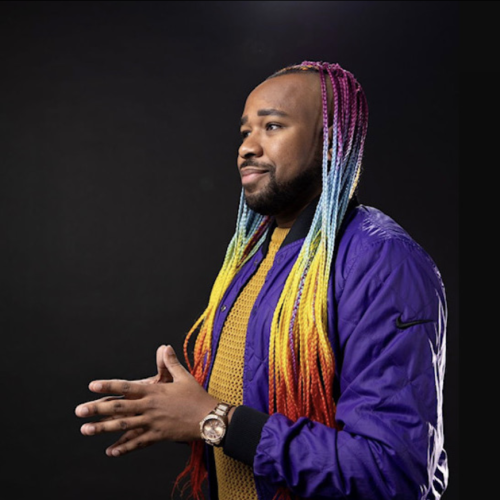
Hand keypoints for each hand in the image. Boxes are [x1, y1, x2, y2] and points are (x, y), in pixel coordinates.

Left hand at [75, 345, 217, 456]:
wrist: (209, 417)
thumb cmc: (196, 396)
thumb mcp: (183, 377)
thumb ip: (170, 363)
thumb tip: (164, 347)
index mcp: (154, 391)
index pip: (127, 387)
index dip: (109, 386)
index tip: (93, 386)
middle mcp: (150, 407)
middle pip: (119, 408)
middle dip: (97, 409)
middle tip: (79, 411)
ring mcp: (152, 423)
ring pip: (123, 426)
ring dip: (103, 428)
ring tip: (86, 430)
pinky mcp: (158, 436)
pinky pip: (138, 443)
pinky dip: (124, 448)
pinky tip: (110, 451)